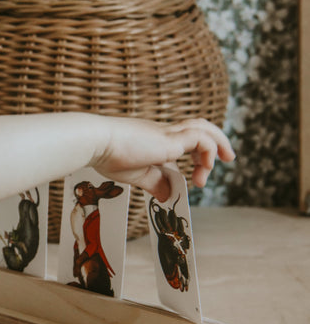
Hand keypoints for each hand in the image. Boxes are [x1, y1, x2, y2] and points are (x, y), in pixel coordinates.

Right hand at [91, 117, 234, 200]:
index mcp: (154, 139)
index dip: (195, 156)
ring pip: (203, 128)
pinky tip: (204, 168)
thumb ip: (154, 183)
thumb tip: (168, 196)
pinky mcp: (169, 139)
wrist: (96, 142)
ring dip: (218, 143)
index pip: (183, 141)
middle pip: (198, 127)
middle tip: (226, 158)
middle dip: (216, 141)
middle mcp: (163, 132)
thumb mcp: (135, 175)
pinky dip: (208, 150)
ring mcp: (167, 133)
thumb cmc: (107, 156)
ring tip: (226, 159)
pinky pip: (200, 139)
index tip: (196, 178)